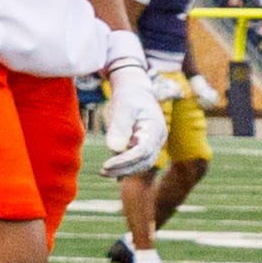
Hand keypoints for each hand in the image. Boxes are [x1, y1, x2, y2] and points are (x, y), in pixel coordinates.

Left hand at [99, 51, 165, 179]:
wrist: (135, 90)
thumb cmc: (129, 97)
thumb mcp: (122, 107)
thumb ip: (119, 127)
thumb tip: (114, 149)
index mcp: (155, 129)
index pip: (142, 152)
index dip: (124, 161)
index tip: (106, 166)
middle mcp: (158, 138)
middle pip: (144, 161)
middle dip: (124, 169)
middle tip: (102, 172)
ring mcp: (154, 143)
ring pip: (142, 163)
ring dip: (125, 170)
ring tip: (104, 172)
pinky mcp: (147, 145)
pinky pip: (139, 160)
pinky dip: (126, 166)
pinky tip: (111, 169)